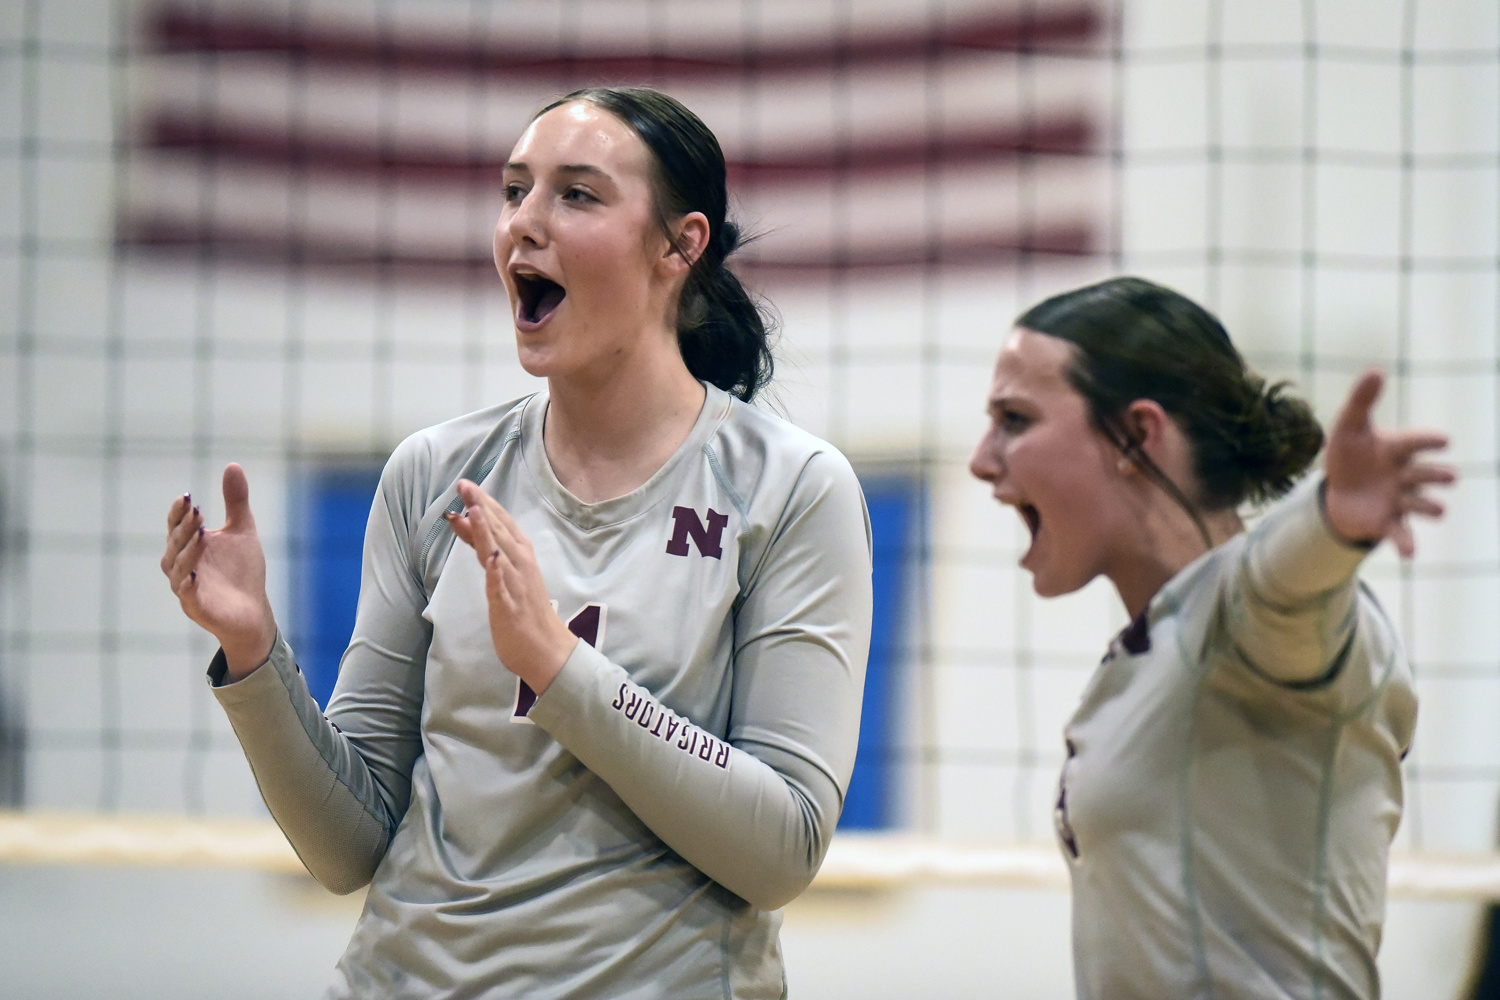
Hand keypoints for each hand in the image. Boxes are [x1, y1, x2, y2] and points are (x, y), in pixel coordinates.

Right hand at [161, 463, 277, 678]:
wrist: (252, 610)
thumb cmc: (242, 571)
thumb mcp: (242, 530)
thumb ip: (235, 501)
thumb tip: (232, 465)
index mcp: (189, 546)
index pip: (177, 526)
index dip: (179, 513)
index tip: (187, 498)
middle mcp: (181, 565)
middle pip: (175, 544)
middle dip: (184, 528)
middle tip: (197, 512)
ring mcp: (186, 587)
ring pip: (177, 568)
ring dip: (186, 552)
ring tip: (199, 535)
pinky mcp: (196, 607)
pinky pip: (186, 595)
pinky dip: (187, 585)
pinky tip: (192, 575)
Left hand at [446, 479, 577, 693]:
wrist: (547, 650)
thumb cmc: (525, 610)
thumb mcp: (501, 573)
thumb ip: (484, 547)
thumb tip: (466, 520)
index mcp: (521, 556)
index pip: (502, 523)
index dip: (484, 503)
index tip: (467, 484)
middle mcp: (520, 565)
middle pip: (499, 532)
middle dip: (482, 507)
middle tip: (465, 485)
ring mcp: (516, 586)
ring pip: (500, 554)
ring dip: (488, 532)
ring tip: (475, 510)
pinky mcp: (511, 608)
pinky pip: (502, 588)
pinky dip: (497, 573)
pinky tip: (491, 559)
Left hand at [1323, 369, 1455, 557]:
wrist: (1336, 489)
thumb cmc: (1349, 453)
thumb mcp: (1348, 426)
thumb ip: (1362, 400)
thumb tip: (1376, 369)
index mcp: (1398, 449)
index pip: (1417, 442)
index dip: (1429, 440)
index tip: (1442, 440)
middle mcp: (1406, 475)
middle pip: (1429, 476)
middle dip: (1438, 476)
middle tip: (1446, 477)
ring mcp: (1400, 500)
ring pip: (1425, 505)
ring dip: (1431, 507)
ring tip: (1436, 509)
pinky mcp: (1387, 522)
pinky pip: (1402, 534)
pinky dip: (1407, 545)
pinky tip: (1410, 555)